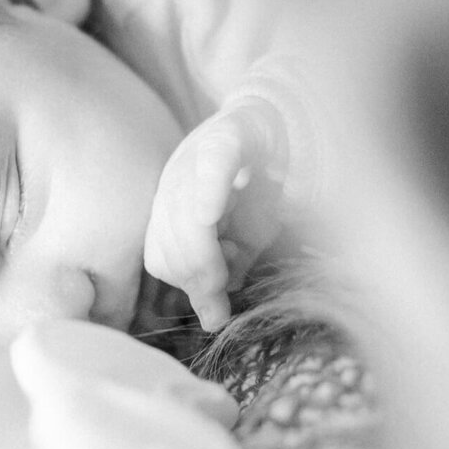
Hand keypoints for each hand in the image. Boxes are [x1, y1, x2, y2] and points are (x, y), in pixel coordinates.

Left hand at [144, 99, 288, 331]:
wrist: (287, 128)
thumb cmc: (259, 191)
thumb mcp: (241, 243)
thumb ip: (223, 276)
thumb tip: (214, 320)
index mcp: (170, 208)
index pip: (161, 260)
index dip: (188, 281)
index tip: (220, 288)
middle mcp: (174, 181)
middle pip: (174, 244)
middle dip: (202, 270)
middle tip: (233, 272)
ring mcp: (194, 157)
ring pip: (189, 218)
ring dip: (213, 246)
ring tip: (241, 243)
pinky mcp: (228, 136)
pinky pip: (212, 167)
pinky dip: (209, 191)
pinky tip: (211, 212)